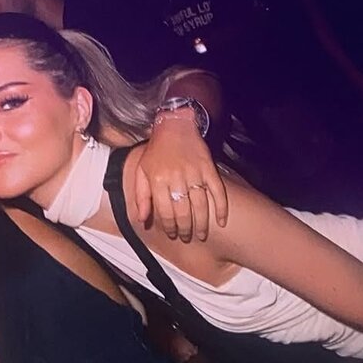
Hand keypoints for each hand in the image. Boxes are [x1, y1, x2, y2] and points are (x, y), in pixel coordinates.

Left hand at [135, 117, 227, 241]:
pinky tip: (221, 221)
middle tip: (186, 237)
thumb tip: (141, 219)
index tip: (173, 234)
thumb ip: (141, 196)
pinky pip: (217, 192)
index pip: (165, 212)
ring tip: (201, 235)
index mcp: (158, 180)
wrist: (175, 125)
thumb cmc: (157, 150)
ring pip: (200, 206)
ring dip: (201, 224)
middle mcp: (176, 178)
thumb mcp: (142, 171)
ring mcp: (194, 174)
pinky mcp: (209, 169)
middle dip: (185, 229)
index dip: (170, 227)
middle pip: (183, 212)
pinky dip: (221, 208)